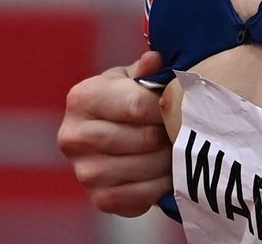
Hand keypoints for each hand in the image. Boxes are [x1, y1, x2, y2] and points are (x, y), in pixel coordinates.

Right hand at [57, 50, 172, 215]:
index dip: (167, 107)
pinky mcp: (99, 199)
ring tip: (179, 149)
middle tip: (188, 130)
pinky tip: (168, 174)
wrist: (113, 138)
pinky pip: (141, 196)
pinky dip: (160, 186)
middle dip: (171, 134)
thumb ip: (146, 71)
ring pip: (144, 168)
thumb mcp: (132, 79)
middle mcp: (73, 136)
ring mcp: (84, 172)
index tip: (183, 105)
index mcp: (81, 98)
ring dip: (170, 161)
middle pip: (143, 138)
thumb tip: (154, 61)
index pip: (136, 105)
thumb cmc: (127, 100)